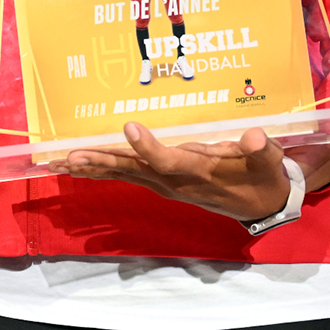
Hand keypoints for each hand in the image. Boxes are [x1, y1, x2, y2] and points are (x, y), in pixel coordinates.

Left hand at [49, 124, 329, 223]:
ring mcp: (167, 185)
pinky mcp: (163, 184)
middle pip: (133, 171)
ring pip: (125, 174)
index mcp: (199, 171)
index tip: (129, 126)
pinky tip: (81, 167)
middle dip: (101, 162)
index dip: (147, 147)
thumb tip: (255, 138)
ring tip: (61, 163)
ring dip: (93, 168)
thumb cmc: (263, 174)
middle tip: (68, 156)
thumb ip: (261, 150)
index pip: (168, 161)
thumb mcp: (268, 161)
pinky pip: (128, 176)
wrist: (261, 203)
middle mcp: (176, 182)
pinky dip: (103, 170)